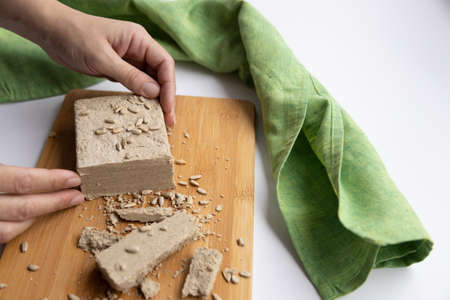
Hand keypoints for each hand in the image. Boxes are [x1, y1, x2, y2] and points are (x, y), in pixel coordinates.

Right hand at [0, 164, 83, 242]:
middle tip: (76, 195)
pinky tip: (34, 216)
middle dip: (55, 202)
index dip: (52, 181)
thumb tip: (45, 175)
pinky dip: (21, 226)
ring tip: (59, 205)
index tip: (73, 179)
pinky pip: (3, 235)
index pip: (23, 181)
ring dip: (41, 216)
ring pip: (13, 228)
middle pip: (24, 208)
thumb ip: (14, 174)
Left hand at [42, 13, 176, 125]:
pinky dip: (139, 96)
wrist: (51, 32)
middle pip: (160, 74)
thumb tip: (154, 92)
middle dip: (165, 96)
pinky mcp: (119, 67)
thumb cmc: (74, 36)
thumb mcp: (102, 59)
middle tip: (167, 120)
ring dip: (154, 98)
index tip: (167, 107)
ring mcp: (129, 58)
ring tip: (157, 118)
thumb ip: (129, 76)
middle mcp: (137, 48)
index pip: (164, 63)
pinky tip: (141, 109)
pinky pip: (135, 83)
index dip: (169, 87)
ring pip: (149, 80)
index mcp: (138, 39)